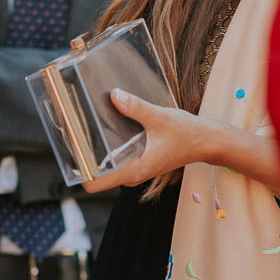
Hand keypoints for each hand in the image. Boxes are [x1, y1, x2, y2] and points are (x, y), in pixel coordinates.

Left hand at [81, 90, 220, 192]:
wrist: (207, 141)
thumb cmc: (188, 134)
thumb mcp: (160, 118)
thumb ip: (136, 108)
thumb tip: (114, 95)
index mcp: (134, 170)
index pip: (94, 183)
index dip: (79, 169)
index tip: (71, 149)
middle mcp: (131, 173)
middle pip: (95, 172)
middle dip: (83, 154)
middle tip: (72, 130)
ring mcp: (134, 168)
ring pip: (105, 164)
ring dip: (94, 148)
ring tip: (83, 124)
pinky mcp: (138, 159)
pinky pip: (115, 156)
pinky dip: (107, 144)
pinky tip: (103, 124)